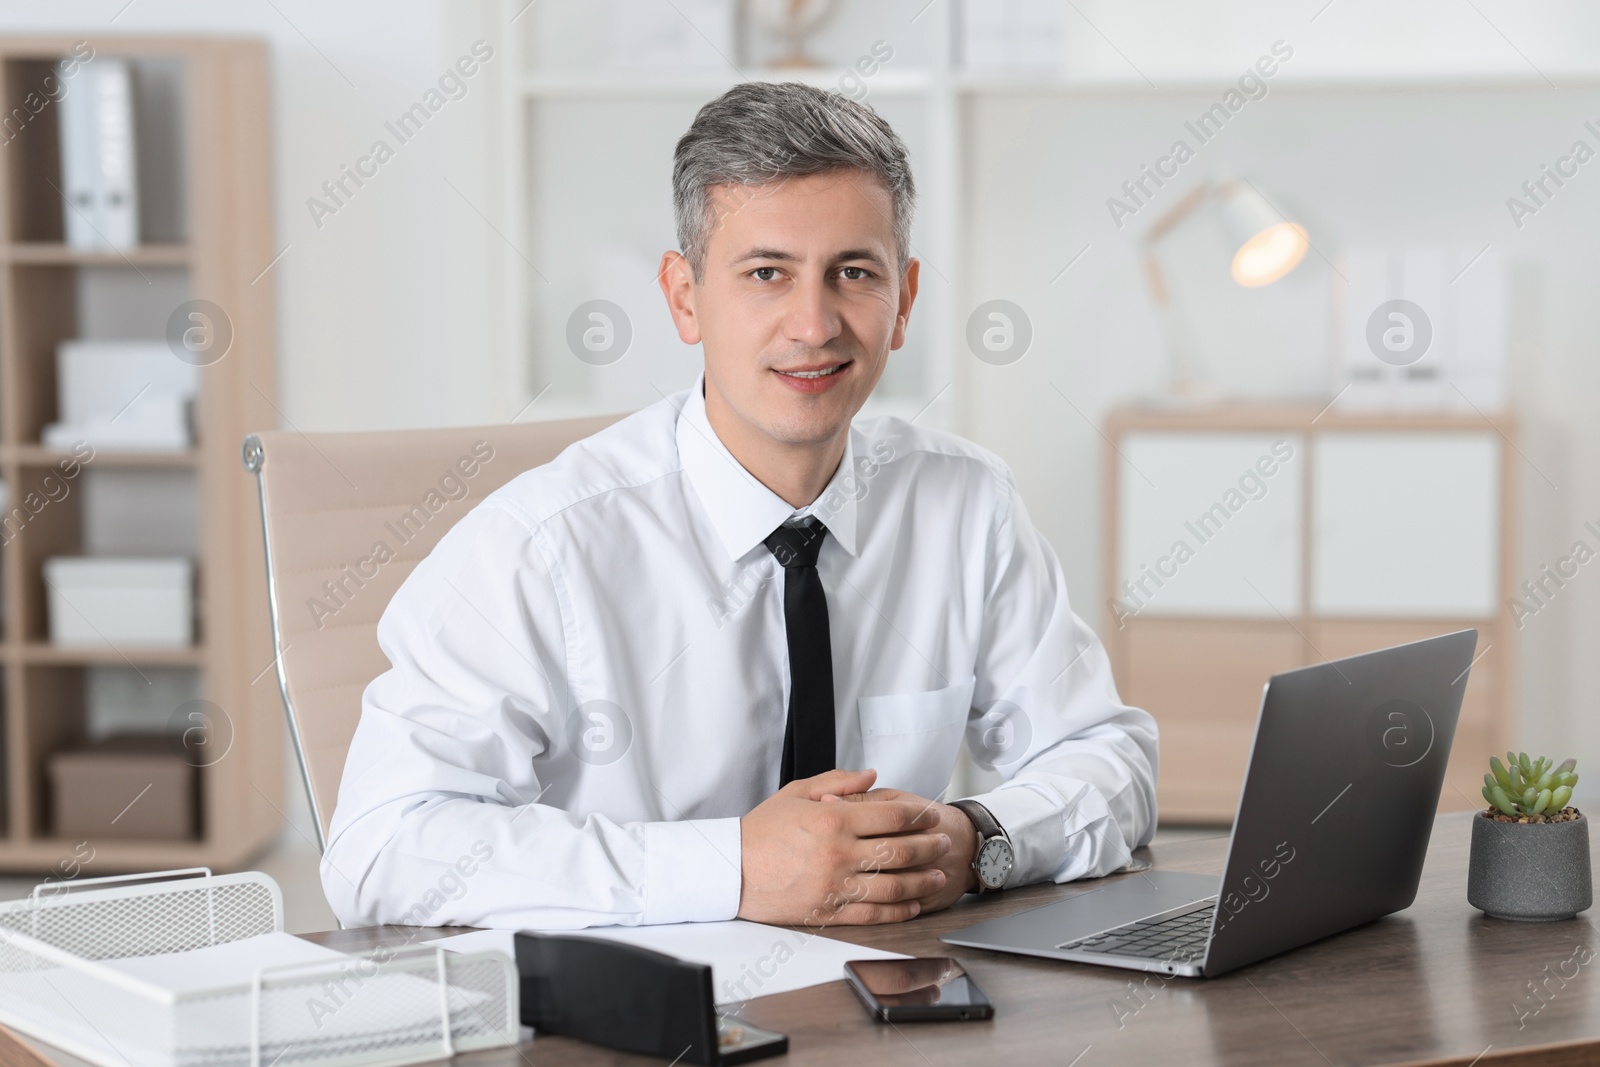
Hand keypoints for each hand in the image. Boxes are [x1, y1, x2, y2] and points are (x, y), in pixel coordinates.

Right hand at [738, 769, 952, 926]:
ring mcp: (834, 886)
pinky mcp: (828, 912)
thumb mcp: (796, 792)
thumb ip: (838, 781)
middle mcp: (838, 853)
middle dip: (929, 846)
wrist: (730, 869)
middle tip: (944, 842)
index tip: (932, 814)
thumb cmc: (761, 830)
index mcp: (833, 819)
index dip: (919, 814)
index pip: (891, 815)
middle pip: (900, 851)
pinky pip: (872, 914)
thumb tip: (872, 776)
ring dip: (922, 880)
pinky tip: (912, 905)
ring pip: (893, 886)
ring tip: (937, 874)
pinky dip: (898, 910)